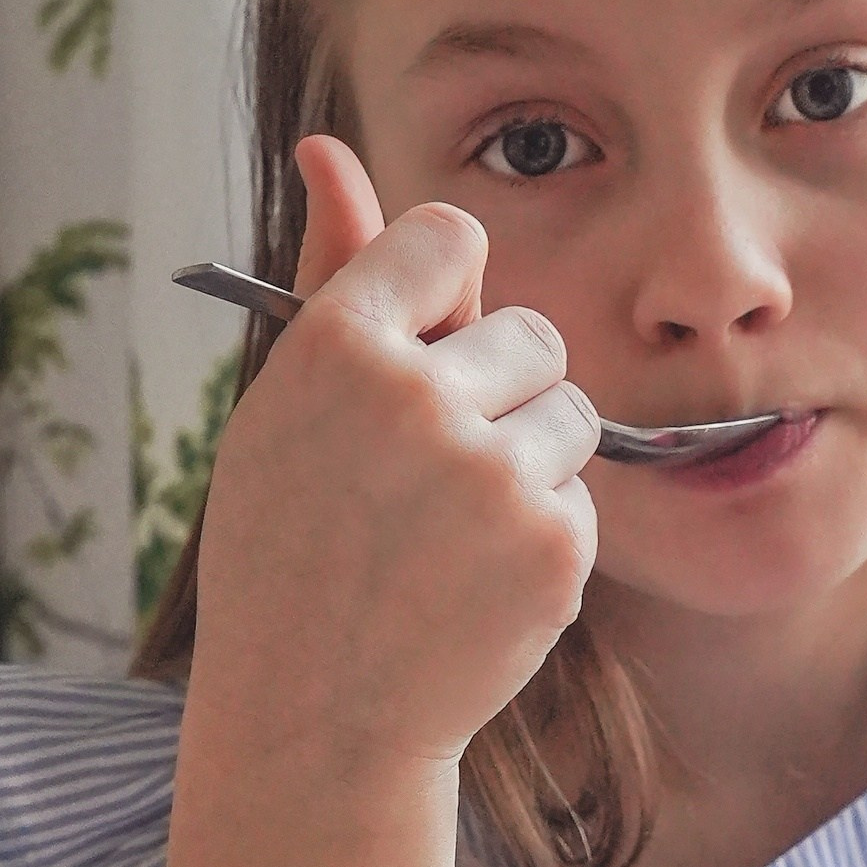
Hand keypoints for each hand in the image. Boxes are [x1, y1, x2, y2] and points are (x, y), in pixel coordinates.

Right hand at [191, 133, 601, 783]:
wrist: (319, 719)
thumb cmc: (288, 552)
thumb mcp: (285, 408)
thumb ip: (331, 272)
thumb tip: (326, 147)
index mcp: (337, 345)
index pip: (448, 237)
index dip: (444, 293)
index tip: (421, 349)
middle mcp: (418, 397)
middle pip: (529, 330)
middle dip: (500, 388)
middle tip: (429, 472)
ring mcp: (493, 474)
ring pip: (570, 411)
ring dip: (531, 459)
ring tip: (450, 531)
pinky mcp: (554, 544)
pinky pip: (581, 496)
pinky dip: (542, 536)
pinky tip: (473, 584)